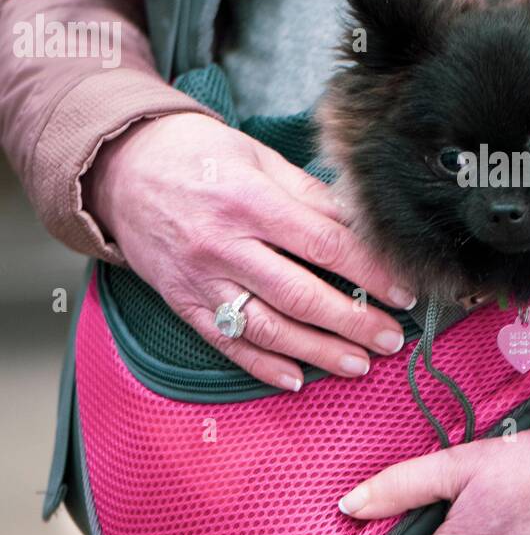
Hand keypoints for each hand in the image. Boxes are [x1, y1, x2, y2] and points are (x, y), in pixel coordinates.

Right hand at [83, 113, 414, 389]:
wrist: (122, 167)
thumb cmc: (199, 156)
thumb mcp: (259, 158)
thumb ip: (310, 194)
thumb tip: (362, 225)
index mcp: (250, 201)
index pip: (325, 245)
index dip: (371, 272)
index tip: (403, 292)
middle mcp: (224, 245)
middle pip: (301, 294)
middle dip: (353, 322)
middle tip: (390, 339)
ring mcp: (201, 279)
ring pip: (267, 327)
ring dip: (317, 351)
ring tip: (357, 364)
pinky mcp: (184, 302)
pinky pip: (227, 342)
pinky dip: (262, 365)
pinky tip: (296, 379)